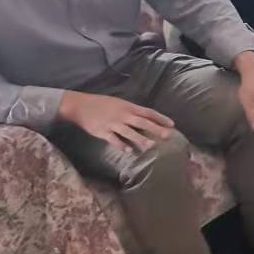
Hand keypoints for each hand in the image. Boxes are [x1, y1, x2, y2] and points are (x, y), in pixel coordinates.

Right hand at [58, 91, 174, 153]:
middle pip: (142, 122)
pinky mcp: (102, 131)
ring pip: (129, 132)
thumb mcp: (120, 103)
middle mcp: (123, 115)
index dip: (160, 118)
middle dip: (156, 129)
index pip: (148, 112)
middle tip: (168, 136)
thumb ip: (133, 111)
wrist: (80, 105)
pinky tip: (128, 150)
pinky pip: (113, 139)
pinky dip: (120, 144)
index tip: (172, 124)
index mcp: (128, 107)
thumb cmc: (103, 104)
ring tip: (151, 145)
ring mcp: (112, 123)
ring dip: (140, 138)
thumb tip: (147, 119)